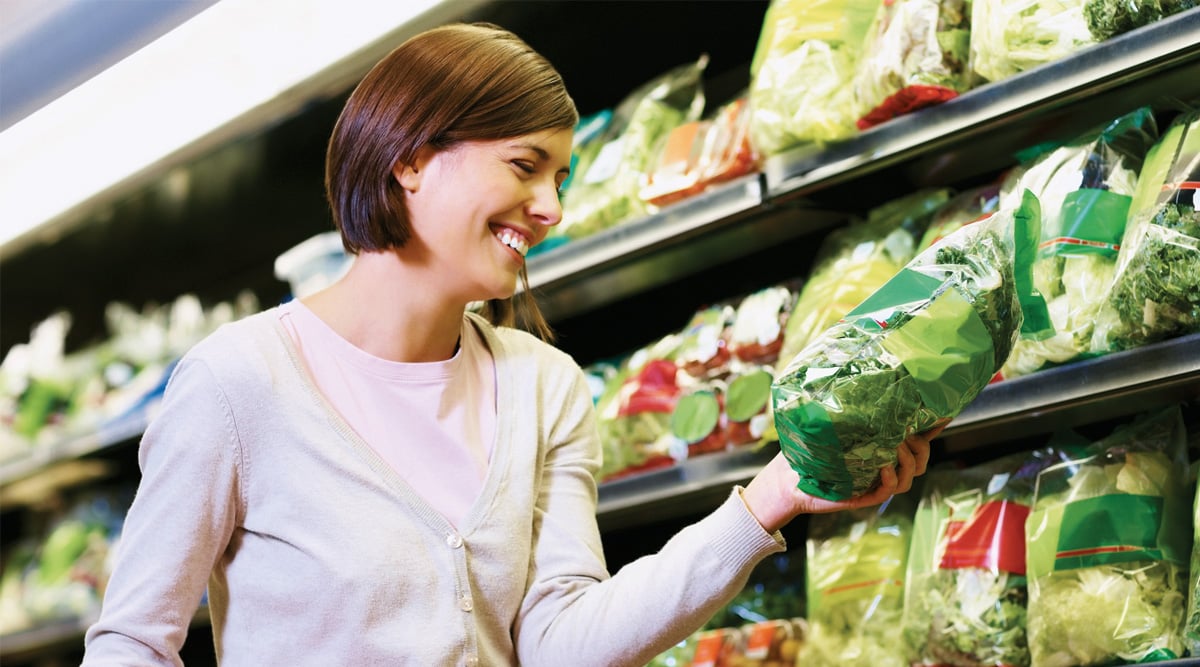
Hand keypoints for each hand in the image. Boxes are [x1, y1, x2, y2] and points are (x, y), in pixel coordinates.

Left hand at [741, 423, 942, 533]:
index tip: (944, 413)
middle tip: (907, 432)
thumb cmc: (810, 445)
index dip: (934, 425)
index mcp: (882, 444)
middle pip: (922, 457)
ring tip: (895, 446)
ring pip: (912, 474)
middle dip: (922, 444)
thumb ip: (853, 406)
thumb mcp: (834, 421)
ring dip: (909, 459)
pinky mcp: (865, 496)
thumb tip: (860, 371)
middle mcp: (885, 462)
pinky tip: (883, 467)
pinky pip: (889, 490)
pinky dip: (891, 478)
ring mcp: (877, 480)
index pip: (918, 435)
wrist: (787, 476)